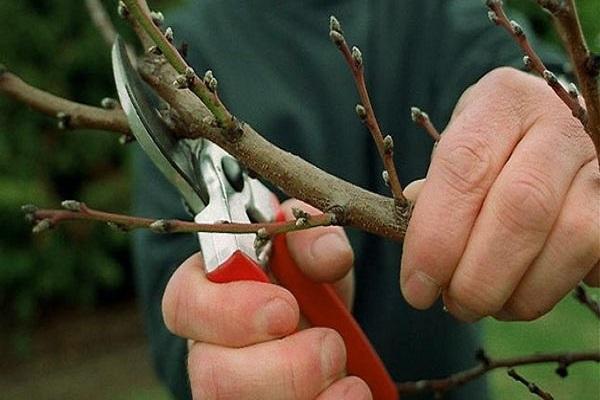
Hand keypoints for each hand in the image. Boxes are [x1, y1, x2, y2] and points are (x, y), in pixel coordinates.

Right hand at [162, 199, 371, 398]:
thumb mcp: (312, 250)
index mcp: (208, 295)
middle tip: (329, 344)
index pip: (183, 305)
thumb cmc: (305, 281)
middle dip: (283, 365)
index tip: (286, 308)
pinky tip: (349, 391)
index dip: (228, 311)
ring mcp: (232, 390)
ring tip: (342, 367)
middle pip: (211, 375)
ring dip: (303, 392)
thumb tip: (325, 253)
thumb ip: (313, 238)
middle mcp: (210, 350)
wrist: (327, 325)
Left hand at [401, 67, 598, 321]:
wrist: (549, 125)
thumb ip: (437, 194)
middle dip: (481, 277)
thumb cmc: (492, 145)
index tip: (416, 289)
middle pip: (522, 209)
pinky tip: (530, 287)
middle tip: (456, 307)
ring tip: (491, 305)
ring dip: (525, 292)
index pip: (463, 169)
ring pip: (573, 239)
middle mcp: (559, 121)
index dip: (436, 237)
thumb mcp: (455, 150)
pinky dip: (562, 284)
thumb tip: (423, 255)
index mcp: (501, 102)